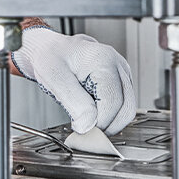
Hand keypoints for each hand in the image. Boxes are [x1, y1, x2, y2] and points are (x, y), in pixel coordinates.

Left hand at [11, 27, 135, 134]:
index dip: (99, 122)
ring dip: (108, 122)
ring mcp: (122, 74)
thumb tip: (89, 126)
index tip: (82, 129)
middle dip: (106, 125)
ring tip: (85, 117)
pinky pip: (121, 107)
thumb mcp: (54, 78)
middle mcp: (118, 65)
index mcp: (104, 60)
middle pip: (126, 109)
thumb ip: (74, 102)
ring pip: (127, 110)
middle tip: (84, 129)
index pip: (113, 102)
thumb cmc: (51, 57)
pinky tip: (91, 111)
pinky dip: (109, 116)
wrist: (51, 48)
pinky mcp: (120, 82)